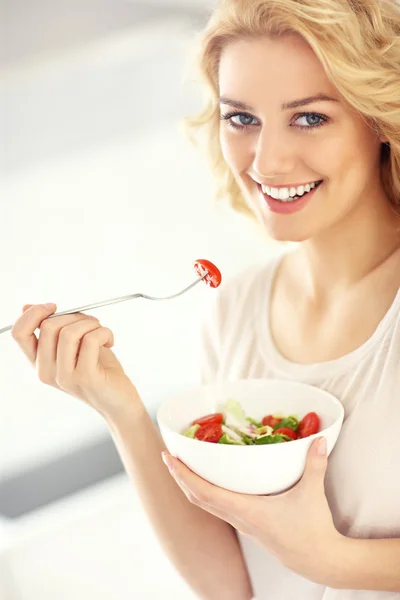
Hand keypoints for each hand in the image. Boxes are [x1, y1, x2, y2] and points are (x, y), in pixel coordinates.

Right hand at [11, 303, 139, 418]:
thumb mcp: (74, 345)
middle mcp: (46, 371)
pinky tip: (110, 341)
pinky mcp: (85, 377)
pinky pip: (91, 340)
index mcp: (39, 362)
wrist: (119, 401)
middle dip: (75, 316)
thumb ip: (53, 329)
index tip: (54, 307)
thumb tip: (27, 306)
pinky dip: (105, 333)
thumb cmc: (99, 370)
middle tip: (92, 324)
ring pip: (69, 332)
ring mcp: (64, 376)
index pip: (20, 333)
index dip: (34, 313)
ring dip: (91, 324)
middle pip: (49, 326)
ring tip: (102, 332)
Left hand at [162, 437, 342, 583]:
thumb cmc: (312, 530)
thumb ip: (315, 464)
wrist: (318, 561)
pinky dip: (206, 493)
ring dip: (190, 485)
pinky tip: (211, 481)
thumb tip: (320, 439)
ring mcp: (242, 524)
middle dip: (180, 477)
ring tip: (184, 465)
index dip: (184, 475)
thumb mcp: (312, 493)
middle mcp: (239, 518)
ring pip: (206, 504)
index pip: (204, 492)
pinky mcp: (248, 525)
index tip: (169, 458)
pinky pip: (218, 507)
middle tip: (169, 456)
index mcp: (247, 510)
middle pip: (197, 498)